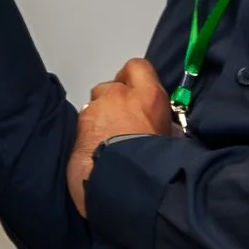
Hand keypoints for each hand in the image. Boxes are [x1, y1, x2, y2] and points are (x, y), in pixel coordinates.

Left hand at [67, 58, 174, 213]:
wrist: (123, 181)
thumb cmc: (154, 163)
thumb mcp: (169, 140)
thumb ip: (158, 124)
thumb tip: (156, 129)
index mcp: (149, 96)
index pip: (138, 67)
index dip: (134, 77)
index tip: (136, 92)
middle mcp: (120, 95)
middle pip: (112, 86)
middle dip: (115, 101)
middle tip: (122, 123)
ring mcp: (96, 108)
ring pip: (95, 104)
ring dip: (100, 117)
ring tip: (107, 140)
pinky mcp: (79, 125)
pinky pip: (84, 122)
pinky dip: (89, 132)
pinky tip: (96, 149)